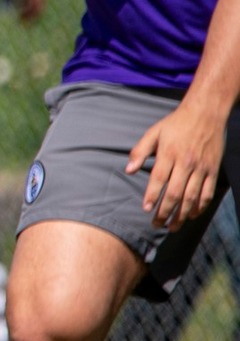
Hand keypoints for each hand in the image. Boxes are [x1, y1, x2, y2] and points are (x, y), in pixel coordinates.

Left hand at [127, 98, 226, 229]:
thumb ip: (140, 151)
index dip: (152, 196)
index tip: (146, 210)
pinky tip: (192, 215)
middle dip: (165, 212)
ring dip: (182, 215)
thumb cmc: (176, 123)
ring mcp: (201, 168)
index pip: (159, 180)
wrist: (206, 113)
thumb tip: (127, 170)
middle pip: (175, 193)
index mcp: (169, 154)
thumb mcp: (154, 132)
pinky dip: (201, 206)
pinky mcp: (213, 170)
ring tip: (173, 226)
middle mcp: (186, 163)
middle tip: (156, 225)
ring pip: (192, 197)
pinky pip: (208, 192)